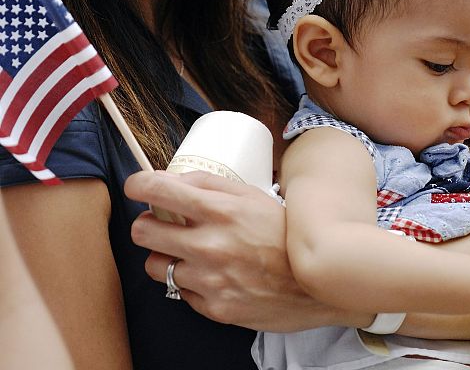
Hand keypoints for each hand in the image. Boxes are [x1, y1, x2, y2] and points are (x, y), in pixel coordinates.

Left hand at [125, 170, 346, 331]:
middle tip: (160, 222)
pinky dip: (189, 282)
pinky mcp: (214, 308)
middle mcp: (209, 245)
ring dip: (164, 256)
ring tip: (185, 251)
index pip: (160, 191)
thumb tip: (174, 177)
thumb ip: (210, 185)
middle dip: (147, 223)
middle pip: (143, 232)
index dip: (138, 184)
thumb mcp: (252, 196)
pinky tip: (210, 274)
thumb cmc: (284, 233)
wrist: (317, 282)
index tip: (135, 185)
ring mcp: (209, 280)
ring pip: (155, 266)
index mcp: (220, 211)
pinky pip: (181, 292)